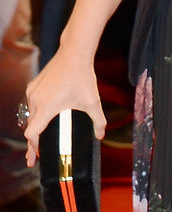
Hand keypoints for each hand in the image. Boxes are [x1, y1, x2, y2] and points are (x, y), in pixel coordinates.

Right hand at [22, 48, 105, 167]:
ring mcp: (33, 92)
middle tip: (36, 155)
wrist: (74, 54)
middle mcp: (36, 100)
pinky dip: (37, 112)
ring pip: (32, 114)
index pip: (32, 134)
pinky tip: (44, 116)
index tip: (34, 158)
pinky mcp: (33, 85)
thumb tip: (100, 136)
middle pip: (30, 127)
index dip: (33, 147)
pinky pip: (33, 103)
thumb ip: (98, 121)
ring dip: (36, 125)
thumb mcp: (93, 102)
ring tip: (42, 135)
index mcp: (47, 107)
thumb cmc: (83, 77)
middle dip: (33, 142)